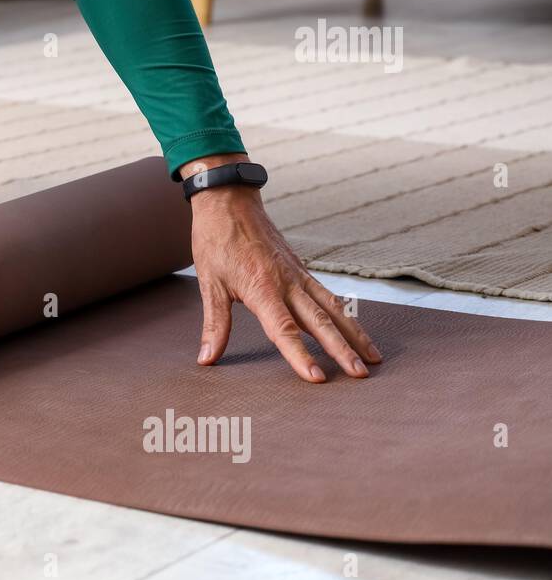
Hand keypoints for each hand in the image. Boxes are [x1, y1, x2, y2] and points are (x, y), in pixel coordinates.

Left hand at [183, 155, 381, 381]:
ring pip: (332, 308)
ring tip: (373, 358)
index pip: (283, 329)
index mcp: (261, 287)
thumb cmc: (216, 241)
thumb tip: (207, 359)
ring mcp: (298, 275)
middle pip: (319, 322)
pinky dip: (344, 314)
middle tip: (360, 376)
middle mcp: (286, 282)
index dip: (299, 354)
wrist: (229, 202)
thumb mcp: (208, 282)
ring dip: (354, 334)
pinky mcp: (301, 270)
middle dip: (341, 350)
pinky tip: (354, 330)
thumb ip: (214, 324)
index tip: (317, 377)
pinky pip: (327, 295)